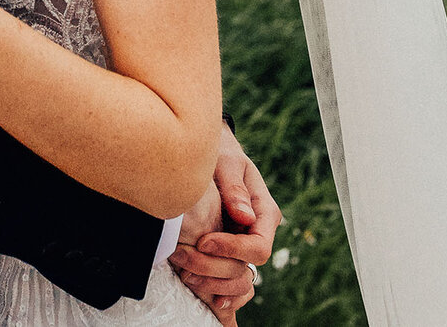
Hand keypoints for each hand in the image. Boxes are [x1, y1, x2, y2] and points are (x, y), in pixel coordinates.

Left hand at [169, 129, 280, 317]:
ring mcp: (244, 244)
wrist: (213, 154)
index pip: (258, 247)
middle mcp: (257, 232)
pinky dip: (218, 291)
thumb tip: (245, 216)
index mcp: (264, 213)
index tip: (204, 241)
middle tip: (182, 256)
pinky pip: (231, 281)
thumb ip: (235, 188)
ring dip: (212, 283)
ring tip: (185, 274)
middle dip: (213, 266)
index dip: (232, 249)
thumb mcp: (227, 163)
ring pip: (238, 280)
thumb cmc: (222, 153)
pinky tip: (203, 294)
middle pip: (245, 267)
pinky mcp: (229, 250)